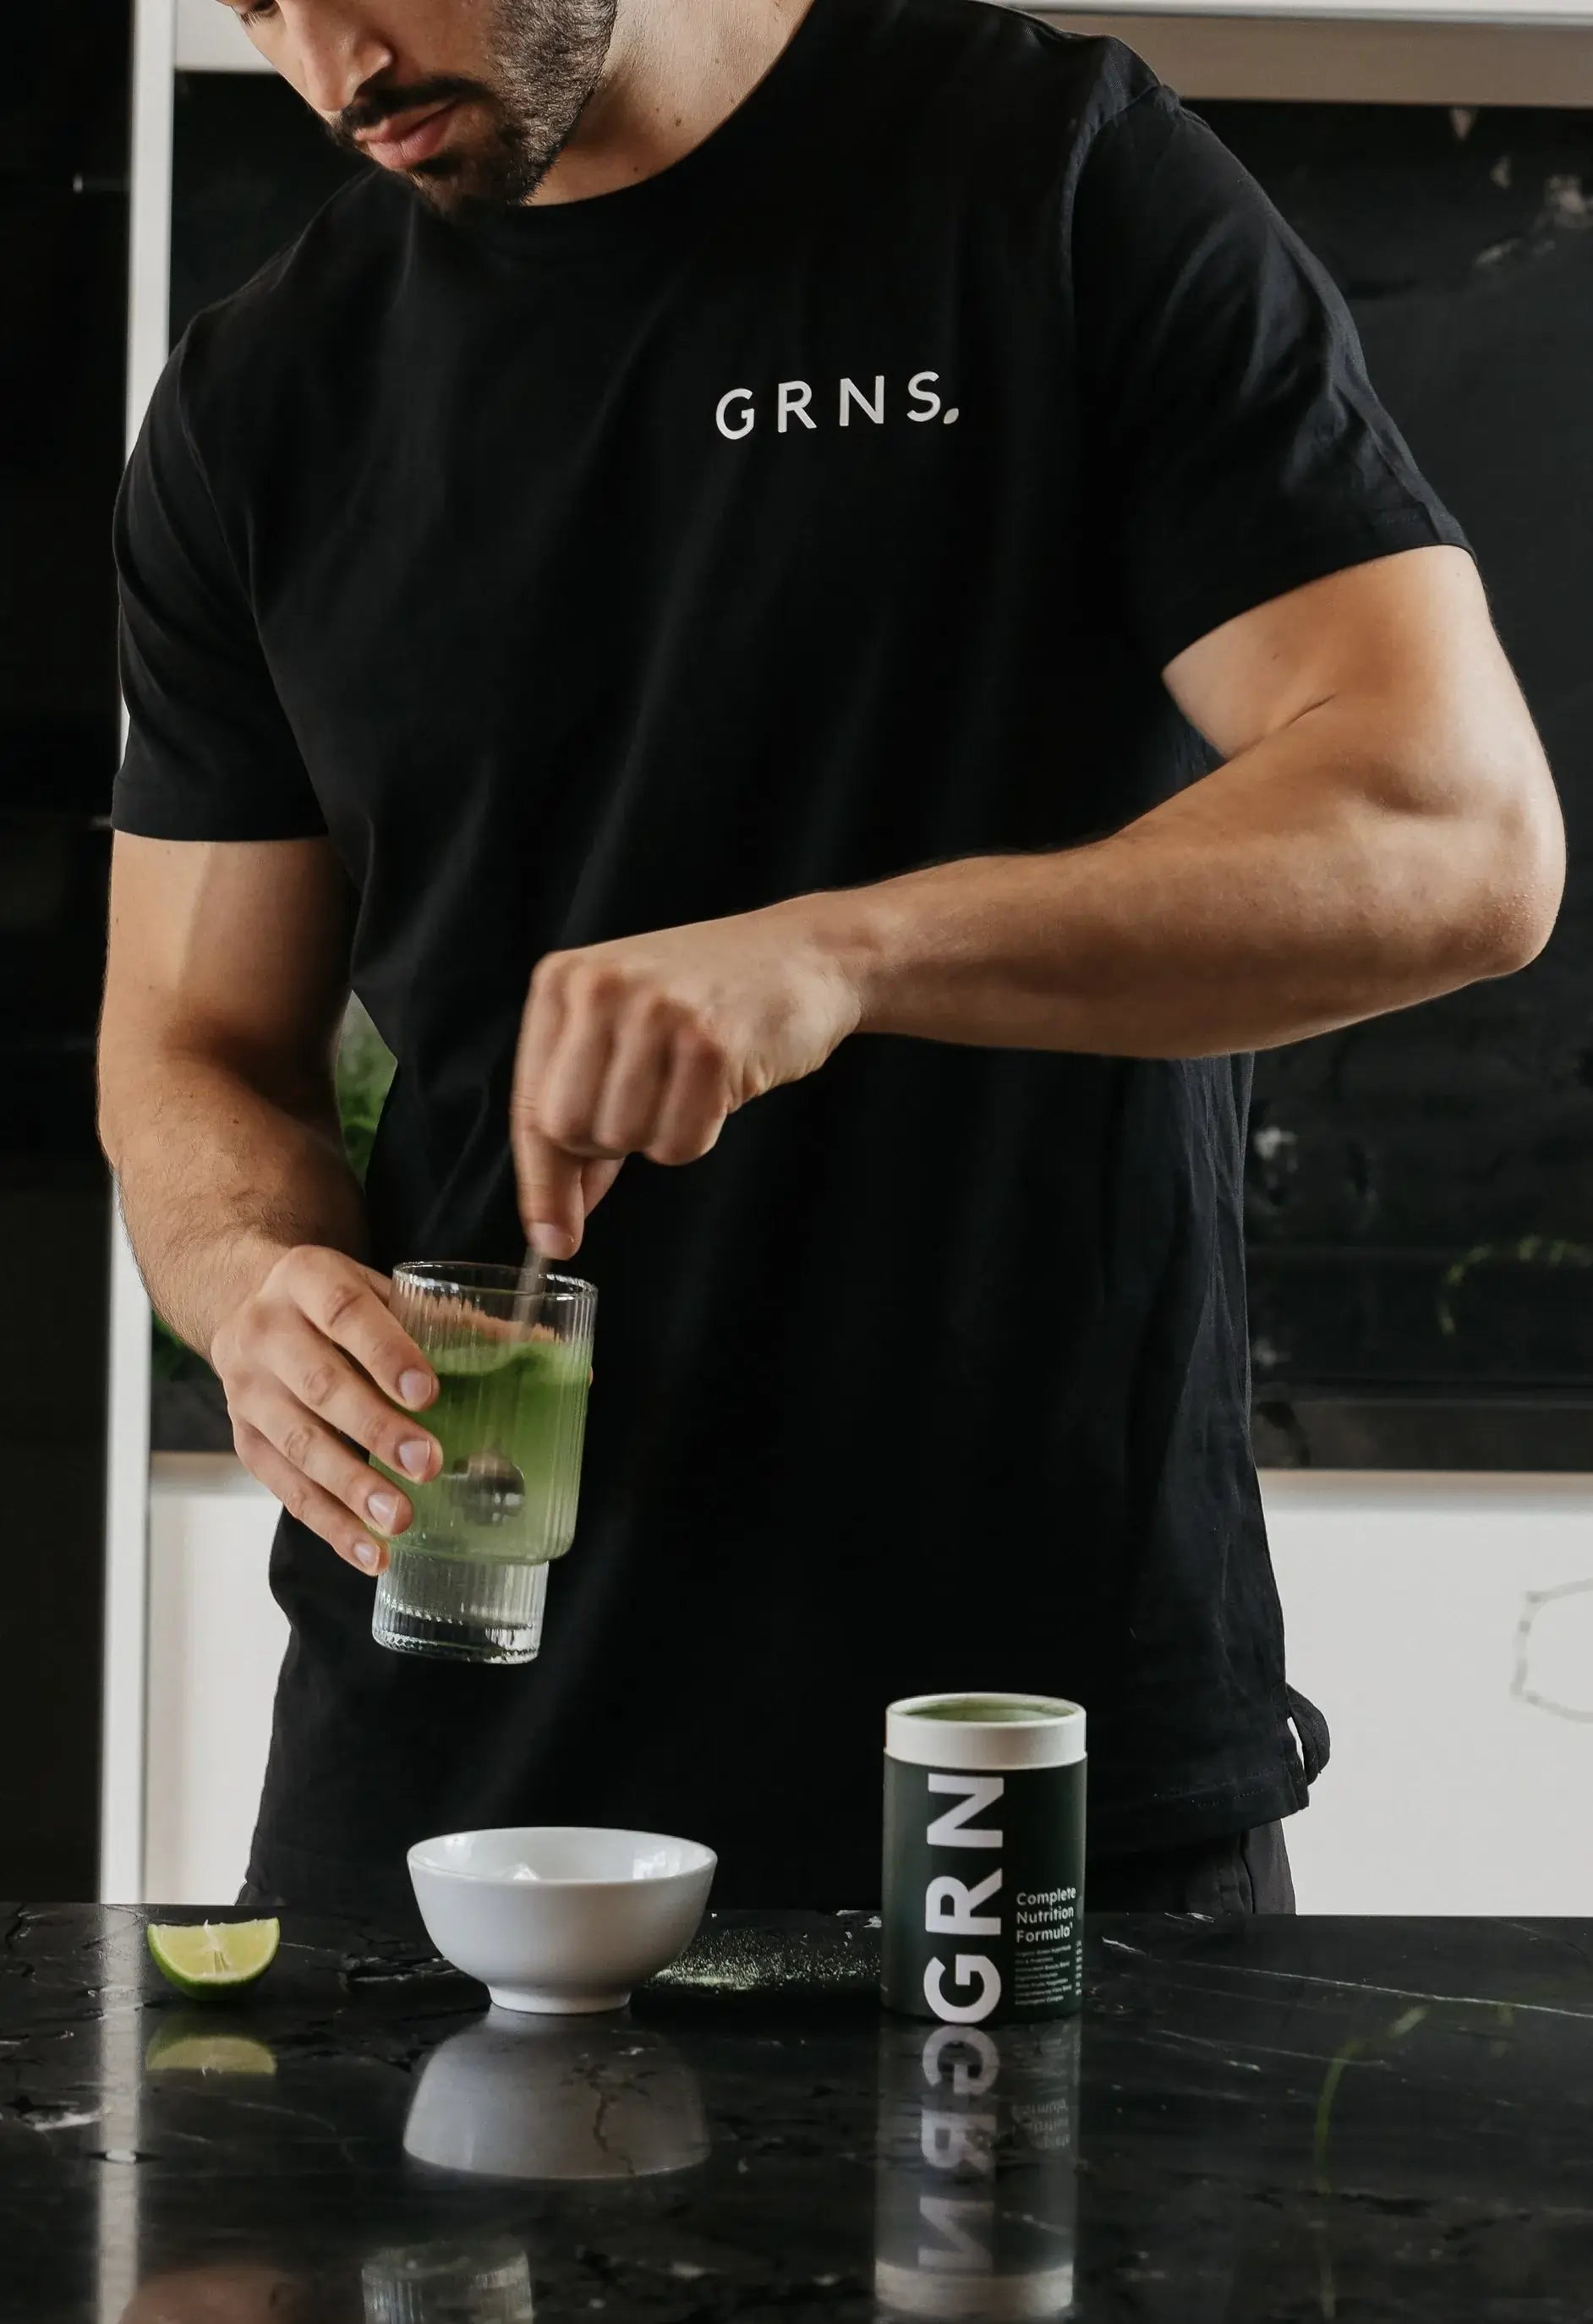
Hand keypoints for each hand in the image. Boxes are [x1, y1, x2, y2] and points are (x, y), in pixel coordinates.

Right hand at [209, 1244, 441, 1573]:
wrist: (246, 1303)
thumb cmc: (338, 1304)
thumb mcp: (384, 1290)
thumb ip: (454, 1321)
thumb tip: (547, 1350)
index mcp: (307, 1278)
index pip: (345, 1312)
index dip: (386, 1353)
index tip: (427, 1392)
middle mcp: (266, 1331)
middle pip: (321, 1384)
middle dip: (375, 1429)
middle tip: (427, 1464)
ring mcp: (247, 1389)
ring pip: (299, 1443)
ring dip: (351, 1487)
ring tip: (400, 1519)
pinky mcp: (243, 1439)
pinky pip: (285, 1487)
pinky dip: (329, 1524)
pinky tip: (368, 1550)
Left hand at [511, 901, 861, 1253]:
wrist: (802, 955)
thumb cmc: (708, 997)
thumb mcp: (624, 1032)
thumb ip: (582, 1109)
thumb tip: (556, 1220)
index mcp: (563, 982)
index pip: (529, 1106)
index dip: (541, 1180)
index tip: (551, 1236)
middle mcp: (599, 989)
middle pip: (569, 1130)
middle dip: (608, 1146)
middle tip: (649, 1110)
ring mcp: (655, 1012)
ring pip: (623, 1139)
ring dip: (658, 1135)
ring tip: (687, 1085)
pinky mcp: (709, 1043)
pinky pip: (680, 1143)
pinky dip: (698, 1134)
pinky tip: (716, 1087)